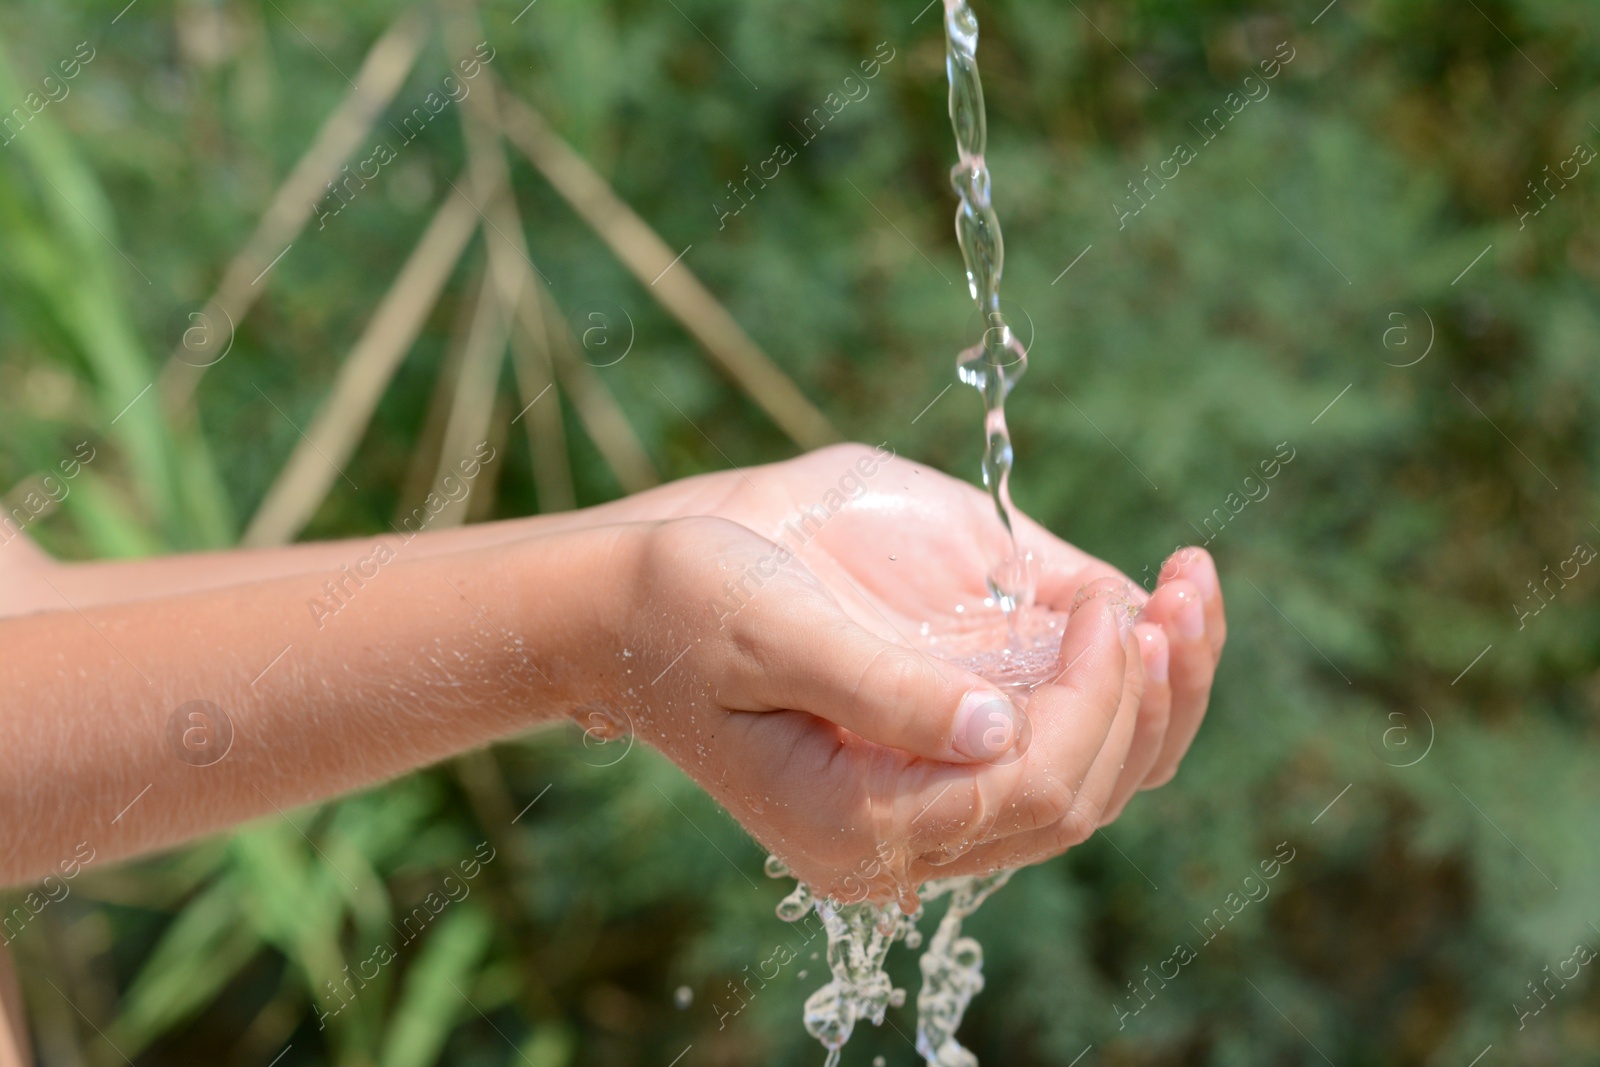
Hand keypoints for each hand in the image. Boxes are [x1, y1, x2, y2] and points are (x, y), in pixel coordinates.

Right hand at [581, 445, 1224, 899]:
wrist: (634, 596)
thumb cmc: (684, 604)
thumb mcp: (772, 635)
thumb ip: (883, 692)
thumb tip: (1000, 732)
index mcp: (860, 823)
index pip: (1030, 790)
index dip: (1095, 702)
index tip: (1111, 606)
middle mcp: (911, 823)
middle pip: (1085, 793)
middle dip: (1150, 698)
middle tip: (1178, 598)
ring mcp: (936, 781)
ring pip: (1095, 776)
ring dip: (1161, 693)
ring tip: (1194, 594)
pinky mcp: (947, 728)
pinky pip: (1066, 734)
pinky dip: (1126, 679)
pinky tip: (1155, 603)